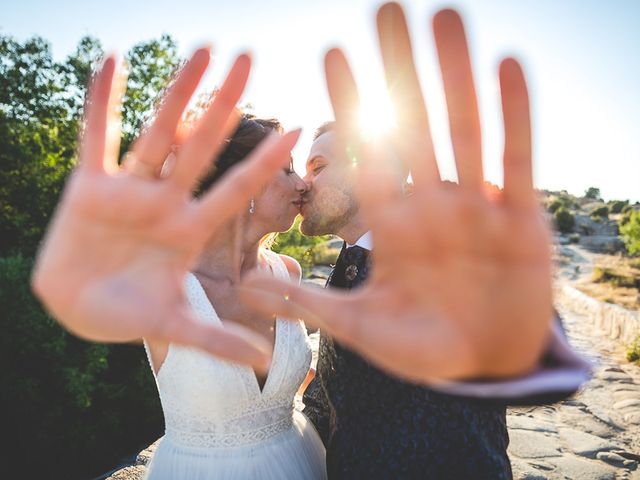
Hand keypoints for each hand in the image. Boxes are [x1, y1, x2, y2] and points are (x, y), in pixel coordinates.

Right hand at [32, 48, 300, 370]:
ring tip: (200, 52)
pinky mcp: (89, 186)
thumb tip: (264, 363)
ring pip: (156, 134)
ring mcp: (129, 190)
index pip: (235, 188)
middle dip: (223, 105)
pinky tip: (112, 63)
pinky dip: (102, 103)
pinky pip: (97, 137)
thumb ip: (216, 342)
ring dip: (175, 93)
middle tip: (248, 59)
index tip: (297, 131)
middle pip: (201, 147)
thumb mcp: (173, 326)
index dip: (264, 162)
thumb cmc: (126, 315)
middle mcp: (165, 201)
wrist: (76, 309)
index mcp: (189, 230)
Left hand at [239, 4, 552, 382]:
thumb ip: (306, 303)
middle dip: (401, 70)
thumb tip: (243, 287)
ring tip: (445, 16)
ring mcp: (477, 209)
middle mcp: (433, 207)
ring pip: (464, 130)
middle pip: (416, 126)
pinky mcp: (522, 221)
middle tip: (387, 9)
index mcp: (392, 228)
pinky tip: (504, 65)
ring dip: (455, 75)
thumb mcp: (358, 328)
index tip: (331, 53)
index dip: (352, 104)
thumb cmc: (421, 349)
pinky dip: (513, 115)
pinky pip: (515, 161)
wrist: (484, 368)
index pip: (368, 154)